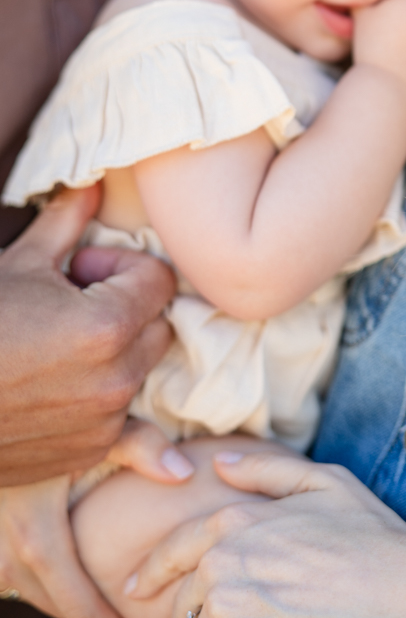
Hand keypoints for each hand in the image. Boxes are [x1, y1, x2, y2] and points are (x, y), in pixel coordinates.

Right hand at [0, 186, 175, 484]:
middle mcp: (117, 377)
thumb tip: (96, 181)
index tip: (81, 270)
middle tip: (70, 303)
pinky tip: (71, 387)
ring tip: (55, 343)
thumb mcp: (18, 263)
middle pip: (157, 323)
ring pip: (140, 367)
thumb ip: (67, 221)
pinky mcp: (88, 452)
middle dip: (126, 306)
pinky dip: (105, 398)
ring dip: (115, 351)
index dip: (122, 266)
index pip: (158, 278)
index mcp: (108, 325)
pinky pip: (124, 418)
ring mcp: (104, 421)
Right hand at [0, 422, 192, 617]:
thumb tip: (184, 473)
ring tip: (106, 605)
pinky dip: (46, 584)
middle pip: (53, 605)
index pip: (74, 602)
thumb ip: (140, 446)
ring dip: (66, 601)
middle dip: (89, 615)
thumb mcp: (93, 429)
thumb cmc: (43, 423)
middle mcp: (8, 552)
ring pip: (32, 593)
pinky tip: (72, 578)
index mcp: (36, 535)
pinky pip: (18, 578)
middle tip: (127, 616)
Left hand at [128, 447, 405, 617]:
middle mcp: (226, 564)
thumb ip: (265, 468)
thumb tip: (219, 461)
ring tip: (237, 610)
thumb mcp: (325, 482)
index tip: (138, 588)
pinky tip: (256, 616)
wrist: (405, 590)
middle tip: (194, 613)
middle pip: (183, 596)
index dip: (153, 571)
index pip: (176, 550)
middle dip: (186, 605)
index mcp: (237, 521)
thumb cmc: (371, 537)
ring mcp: (235, 606)